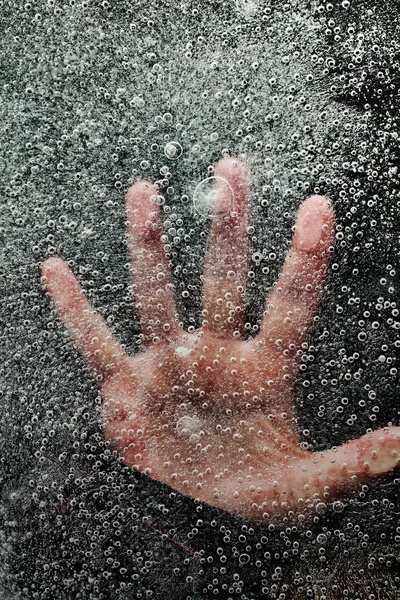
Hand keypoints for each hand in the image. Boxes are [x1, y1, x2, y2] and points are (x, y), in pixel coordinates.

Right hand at [41, 157, 399, 520]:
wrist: (198, 512)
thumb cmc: (255, 491)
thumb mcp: (308, 486)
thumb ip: (354, 464)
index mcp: (264, 371)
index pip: (290, 306)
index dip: (303, 260)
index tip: (318, 206)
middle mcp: (215, 354)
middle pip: (224, 282)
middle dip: (228, 228)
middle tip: (232, 169)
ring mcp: (168, 366)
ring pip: (156, 297)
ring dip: (148, 247)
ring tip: (144, 192)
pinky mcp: (127, 388)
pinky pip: (96, 344)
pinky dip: (75, 311)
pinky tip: (55, 271)